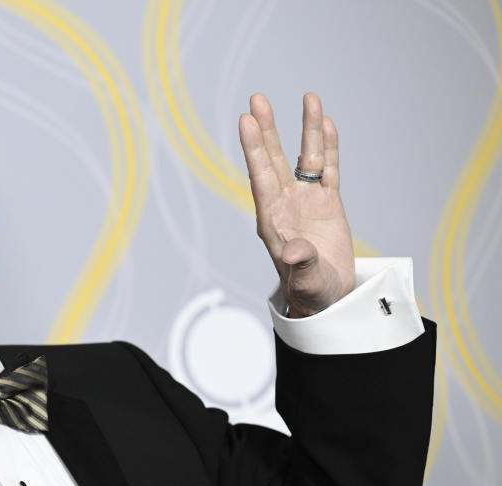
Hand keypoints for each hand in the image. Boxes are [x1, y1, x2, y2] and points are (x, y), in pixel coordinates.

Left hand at [239, 93, 354, 316]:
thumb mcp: (305, 281)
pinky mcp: (328, 203)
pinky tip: (326, 123)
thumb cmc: (310, 292)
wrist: (327, 298)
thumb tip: (295, 250)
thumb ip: (300, 264)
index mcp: (272, 220)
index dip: (254, 148)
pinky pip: (328, 169)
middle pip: (275, 159)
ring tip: (309, 97)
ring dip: (305, 129)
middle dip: (268, 129)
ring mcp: (306, 201)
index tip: (246, 120)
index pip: (260, 177)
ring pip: (305, 158)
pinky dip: (328, 147)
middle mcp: (285, 204)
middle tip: (257, 99)